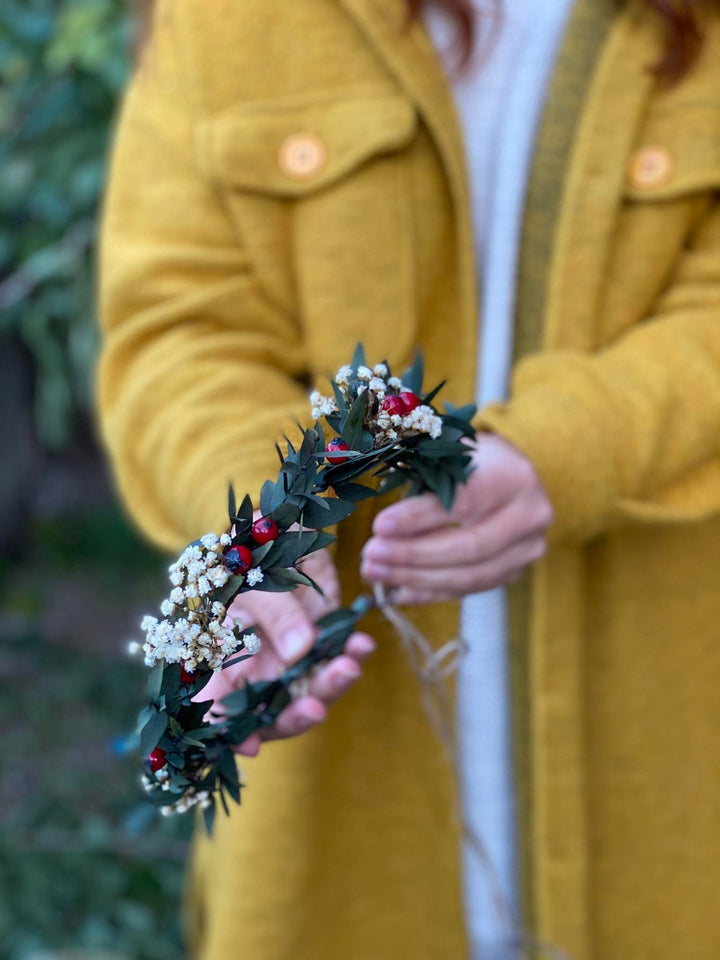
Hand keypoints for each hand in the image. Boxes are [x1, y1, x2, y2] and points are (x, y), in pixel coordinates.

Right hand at [202, 548, 374, 755]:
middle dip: (295, 714)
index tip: (250, 745)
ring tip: (349, 666)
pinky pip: (338, 659)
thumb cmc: (250, 554)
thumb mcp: (253, 579)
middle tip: (316, 708)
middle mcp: (257, 669)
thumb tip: (300, 651)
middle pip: (272, 710)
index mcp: (223, 659)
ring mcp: (292, 660)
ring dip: (331, 685)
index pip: (220, 705)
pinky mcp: (323, 643)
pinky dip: (351, 655)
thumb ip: (275, 615)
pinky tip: (361, 644)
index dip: (230, 731)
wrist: (282, 527)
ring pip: (310, 691)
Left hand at [360, 433, 553, 603]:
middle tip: (371, 555)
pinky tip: (397, 590)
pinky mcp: (515, 572)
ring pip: (469, 576)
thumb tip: (382, 528)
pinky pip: (467, 589)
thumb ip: (427, 483)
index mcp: (515, 475)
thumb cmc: (473, 459)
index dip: (420, 518)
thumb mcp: (453, 455)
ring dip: (416, 578)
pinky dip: (430, 592)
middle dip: (413, 555)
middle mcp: (531, 514)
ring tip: (376, 572)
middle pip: (469, 547)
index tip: (380, 526)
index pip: (464, 502)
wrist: (510, 474)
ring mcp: (528, 548)